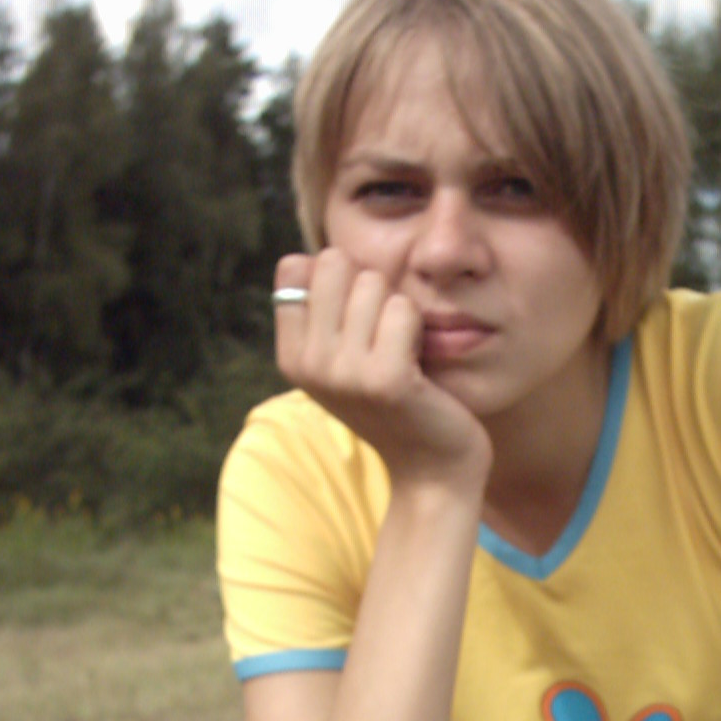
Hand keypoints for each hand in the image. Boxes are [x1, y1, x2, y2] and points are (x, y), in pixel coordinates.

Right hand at [274, 250, 491, 485]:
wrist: (430, 465)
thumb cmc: (394, 398)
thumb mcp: (342, 356)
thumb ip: (323, 308)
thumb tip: (314, 256)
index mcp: (290, 355)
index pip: (295, 266)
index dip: (337, 279)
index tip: (355, 323)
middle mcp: (308, 364)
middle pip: (335, 262)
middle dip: (369, 286)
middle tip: (384, 334)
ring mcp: (343, 373)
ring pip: (373, 282)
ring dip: (398, 308)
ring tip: (401, 352)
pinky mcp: (385, 380)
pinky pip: (403, 308)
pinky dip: (418, 327)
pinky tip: (418, 363)